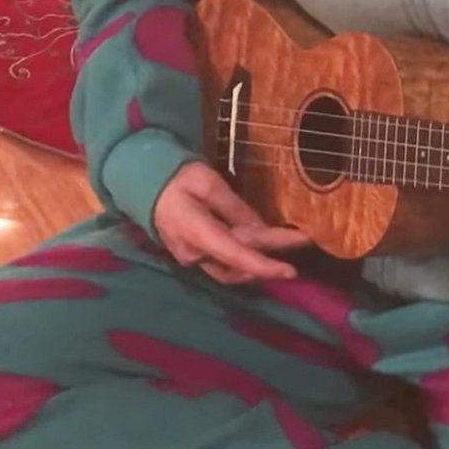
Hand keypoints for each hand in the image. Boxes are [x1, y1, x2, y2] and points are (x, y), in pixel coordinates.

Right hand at [153, 161, 310, 285]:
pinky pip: (224, 261)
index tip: (289, 271)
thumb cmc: (177, 177)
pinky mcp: (195, 255)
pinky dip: (245, 256)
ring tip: (289, 241)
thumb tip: (260, 229)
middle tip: (304, 240)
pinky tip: (265, 244)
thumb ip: (235, 208)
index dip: (262, 266)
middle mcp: (193, 253)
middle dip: (271, 255)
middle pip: (238, 264)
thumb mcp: (209, 182)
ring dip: (260, 259)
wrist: (145, 183)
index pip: (233, 256)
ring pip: (232, 268)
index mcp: (195, 232)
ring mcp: (191, 257)